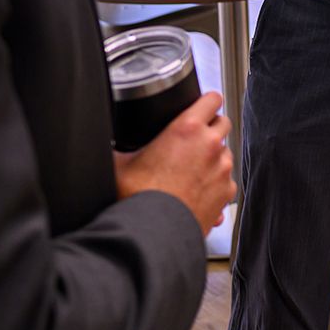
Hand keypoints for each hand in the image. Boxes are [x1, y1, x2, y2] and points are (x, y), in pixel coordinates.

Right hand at [114, 91, 234, 232]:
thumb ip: (117, 148)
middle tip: (196, 138)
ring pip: (226, 152)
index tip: (204, 105)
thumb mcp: (120, 164)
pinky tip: (199, 190)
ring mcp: (222, 169)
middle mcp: (210, 145)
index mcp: (187, 128)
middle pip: (223, 123)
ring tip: (193, 168)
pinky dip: (217, 183)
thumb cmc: (139, 197)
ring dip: (214, 156)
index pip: (211, 99)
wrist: (154, 231)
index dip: (207, 100)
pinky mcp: (226, 192)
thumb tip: (103, 143)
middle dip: (212, 127)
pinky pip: (227, 180)